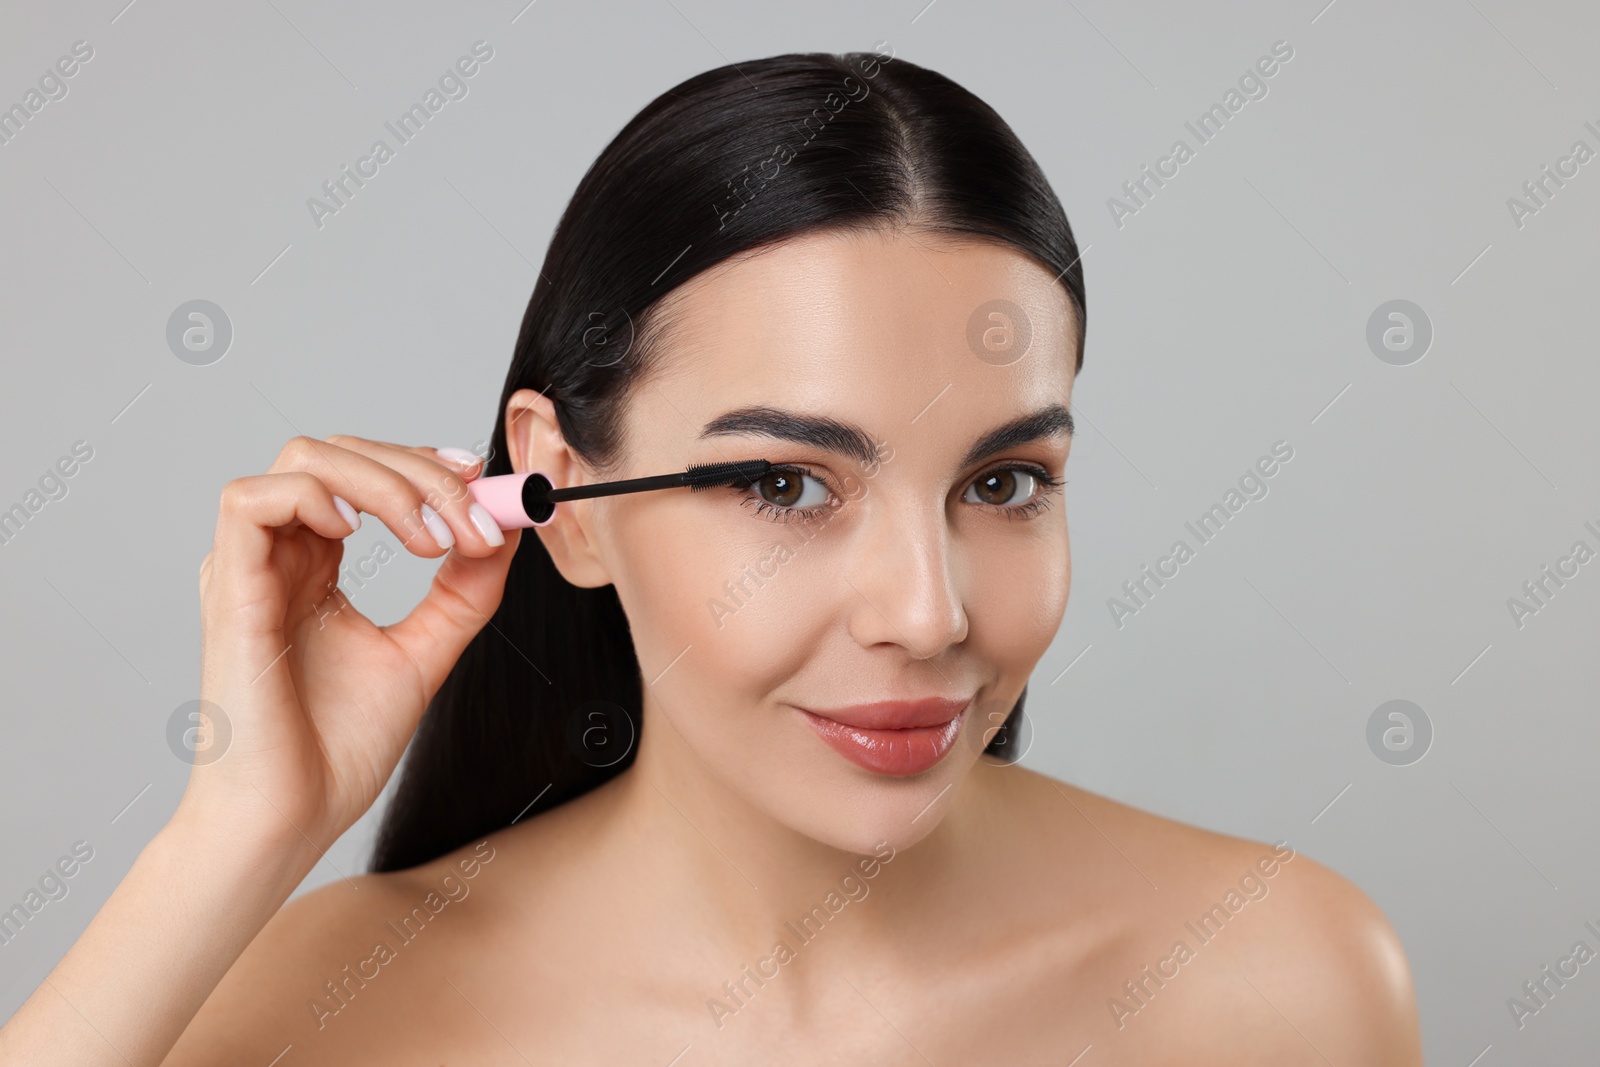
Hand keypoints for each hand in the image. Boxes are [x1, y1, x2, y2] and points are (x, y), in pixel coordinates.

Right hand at [182, 436, 519, 851]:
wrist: (292, 818)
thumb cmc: (337, 752)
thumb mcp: (425, 652)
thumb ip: (464, 591)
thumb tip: (507, 527)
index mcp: (315, 568)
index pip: (364, 474)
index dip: (424, 463)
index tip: (484, 482)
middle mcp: (280, 558)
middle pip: (341, 454)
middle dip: (422, 472)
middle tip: (475, 521)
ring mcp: (250, 569)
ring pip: (304, 461)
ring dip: (385, 480)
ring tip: (433, 540)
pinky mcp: (228, 587)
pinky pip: (250, 499)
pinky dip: (315, 496)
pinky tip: (359, 533)